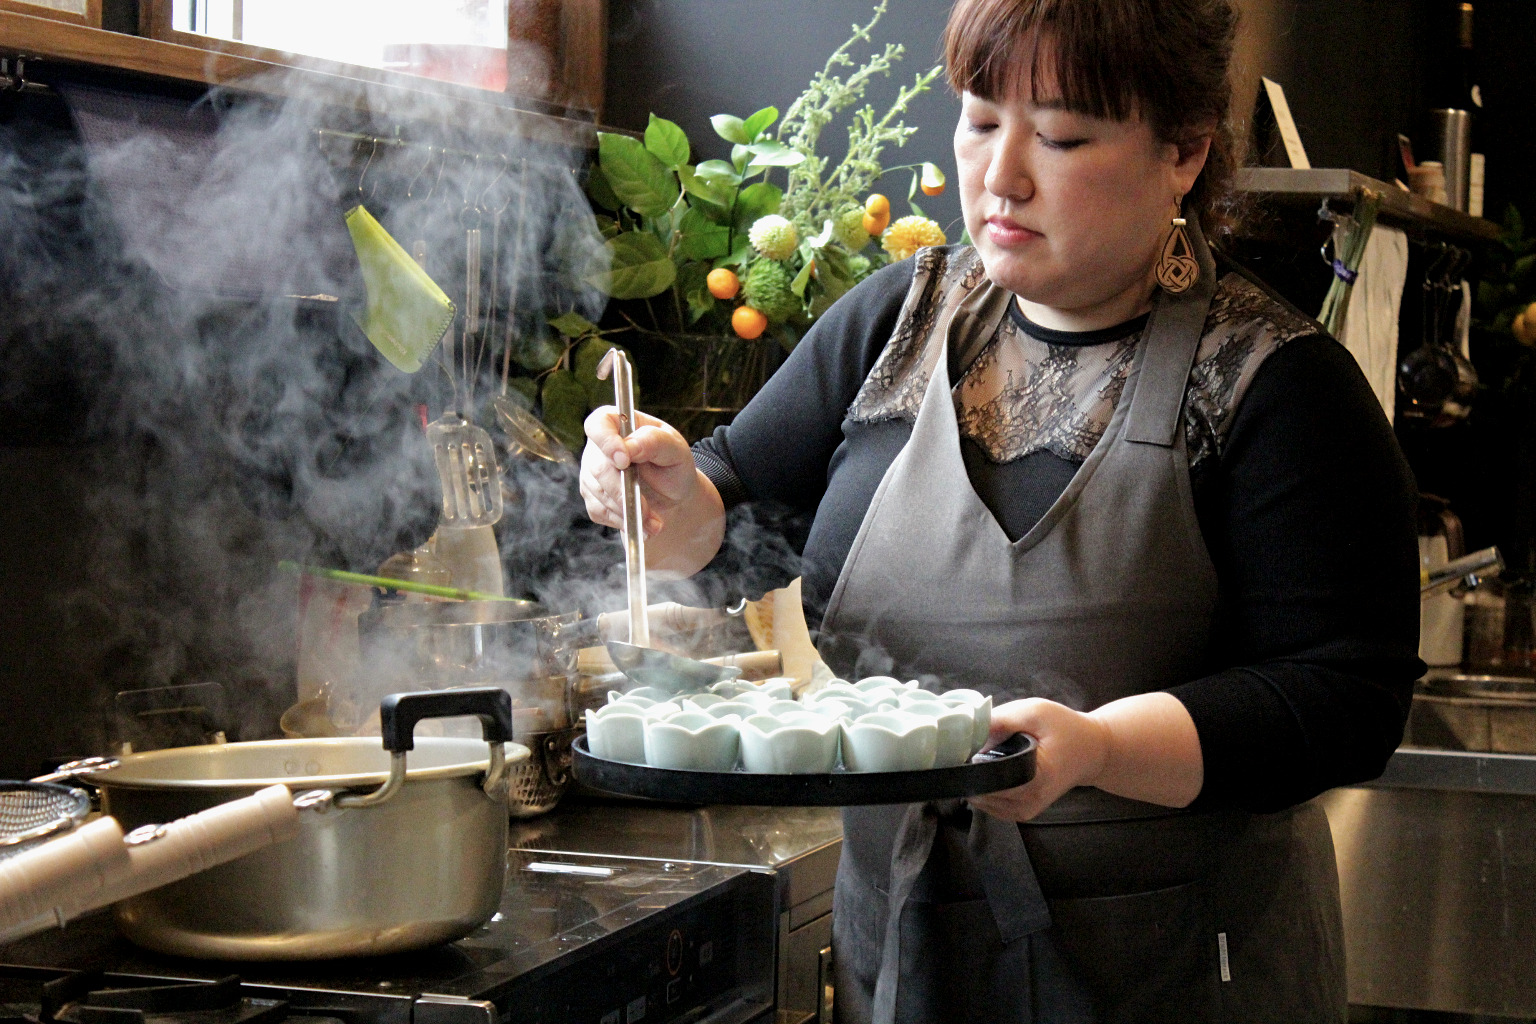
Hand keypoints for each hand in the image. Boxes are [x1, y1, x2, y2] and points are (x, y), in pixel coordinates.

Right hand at [579, 406, 697, 536]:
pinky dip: (623, 521)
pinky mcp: (593, 498)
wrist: (674, 497)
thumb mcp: (675, 449)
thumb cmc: (674, 466)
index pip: (598, 424)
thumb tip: (629, 446)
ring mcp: (592, 473)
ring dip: (628, 511)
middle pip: (597, 467)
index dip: (606, 442)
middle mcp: (599, 447)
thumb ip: (654, 442)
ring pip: (599, 493)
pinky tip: (642, 523)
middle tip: (646, 509)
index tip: (624, 461)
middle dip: (623, 491)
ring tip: (654, 521)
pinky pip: (600, 511)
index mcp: (618, 424)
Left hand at [967, 698, 1111, 821]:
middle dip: (968, 771)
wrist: (1092, 751)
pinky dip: (983, 788)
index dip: (966, 765)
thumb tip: (969, 729)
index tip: (958, 749)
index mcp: (1035, 777)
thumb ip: (1002, 719)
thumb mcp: (1036, 712)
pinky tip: (989, 769)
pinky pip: (990, 805)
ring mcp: (1025, 811)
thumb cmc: (1066, 728)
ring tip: (980, 756)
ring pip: (981, 801)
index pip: (985, 780)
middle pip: (980, 791)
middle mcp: (1029, 801)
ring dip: (974, 780)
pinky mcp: (1022, 813)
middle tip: (966, 749)